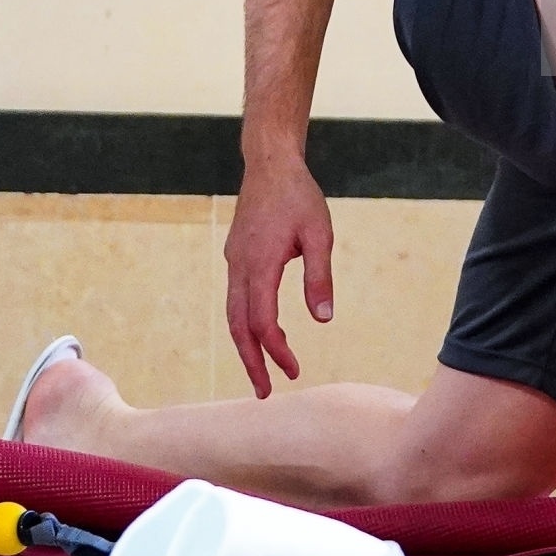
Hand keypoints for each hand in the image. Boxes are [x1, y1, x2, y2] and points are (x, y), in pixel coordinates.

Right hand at [223, 158, 334, 395]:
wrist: (270, 162)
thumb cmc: (299, 196)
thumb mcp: (319, 234)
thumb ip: (319, 277)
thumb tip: (324, 320)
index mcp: (260, 265)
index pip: (263, 322)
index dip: (277, 351)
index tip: (294, 370)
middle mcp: (240, 267)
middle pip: (238, 327)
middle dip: (251, 362)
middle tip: (265, 393)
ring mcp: (233, 261)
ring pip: (232, 314)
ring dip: (245, 345)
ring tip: (261, 370)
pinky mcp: (235, 254)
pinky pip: (235, 297)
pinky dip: (245, 321)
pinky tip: (262, 328)